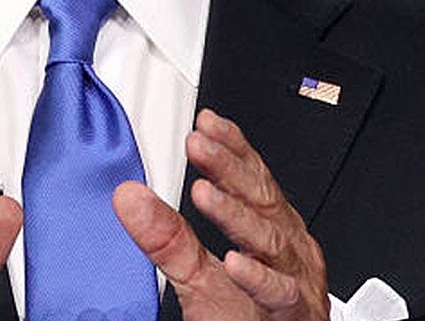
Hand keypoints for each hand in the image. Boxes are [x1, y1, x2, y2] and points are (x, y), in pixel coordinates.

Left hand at [113, 109, 329, 320]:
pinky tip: (236, 264)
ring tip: (205, 194)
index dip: (232, 149)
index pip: (254, 179)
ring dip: (237, 216)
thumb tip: (128, 197)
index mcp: (272, 229)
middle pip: (261, 198)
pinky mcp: (295, 315)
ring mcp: (296, 278)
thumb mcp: (200, 276)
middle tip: (198, 144)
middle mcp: (288, 247)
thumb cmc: (250, 318)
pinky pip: (280, 294)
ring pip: (269, 241)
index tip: (205, 123)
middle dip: (230, 168)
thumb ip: (169, 238)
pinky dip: (259, 279)